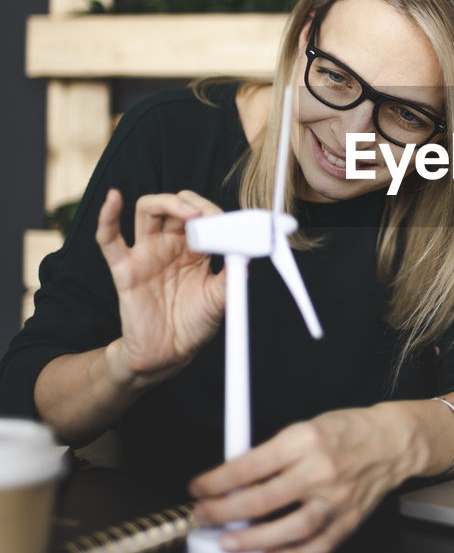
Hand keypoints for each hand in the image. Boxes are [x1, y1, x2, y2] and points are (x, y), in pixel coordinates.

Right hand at [96, 188, 226, 385]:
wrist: (170, 354)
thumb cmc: (194, 323)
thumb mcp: (221, 298)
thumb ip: (232, 273)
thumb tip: (247, 249)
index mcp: (194, 248)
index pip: (201, 215)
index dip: (213, 213)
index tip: (228, 224)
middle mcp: (169, 244)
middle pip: (174, 205)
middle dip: (192, 202)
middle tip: (208, 216)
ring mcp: (146, 253)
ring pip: (148, 211)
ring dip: (167, 203)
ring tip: (188, 213)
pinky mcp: (124, 269)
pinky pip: (109, 239)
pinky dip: (107, 216)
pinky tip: (113, 199)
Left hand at [188, 405, 418, 552]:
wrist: (393, 441)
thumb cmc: (347, 431)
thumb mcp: (305, 428)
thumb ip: (273, 453)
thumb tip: (234, 479)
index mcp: (305, 439)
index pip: (250, 465)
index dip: (217, 480)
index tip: (198, 487)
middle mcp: (321, 470)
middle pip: (264, 499)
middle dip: (224, 512)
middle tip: (203, 517)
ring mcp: (337, 498)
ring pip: (291, 528)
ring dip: (254, 540)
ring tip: (228, 544)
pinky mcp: (349, 520)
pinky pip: (319, 546)